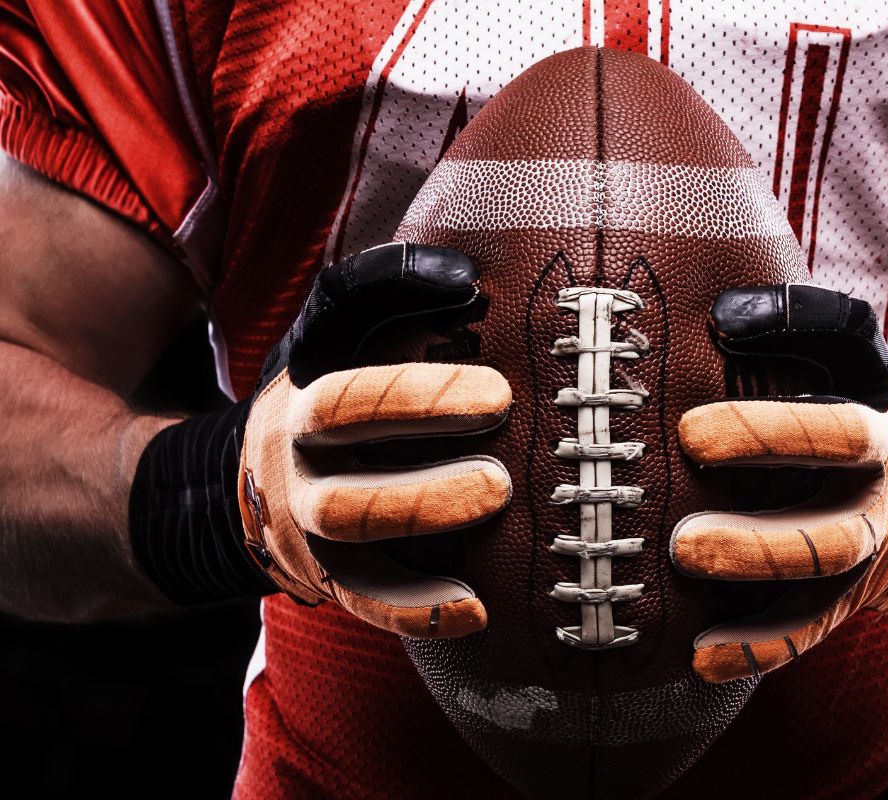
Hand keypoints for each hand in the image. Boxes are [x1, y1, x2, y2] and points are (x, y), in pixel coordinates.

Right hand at [238, 243, 511, 636]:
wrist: (252, 479)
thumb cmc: (325, 390)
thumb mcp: (333, 332)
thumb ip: (383, 291)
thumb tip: (464, 274)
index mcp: (301, 406)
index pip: (348, 403)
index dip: (419, 398)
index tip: (499, 394)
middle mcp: (298, 475)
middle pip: (348, 492)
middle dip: (428, 487)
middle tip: (505, 477)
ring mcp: (311, 534)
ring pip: (356, 546)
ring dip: (427, 532)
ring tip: (497, 512)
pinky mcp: (331, 580)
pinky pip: (369, 605)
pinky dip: (419, 613)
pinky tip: (479, 610)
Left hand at [672, 284, 887, 681]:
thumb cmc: (877, 407)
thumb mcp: (860, 355)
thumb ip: (806, 321)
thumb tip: (723, 314)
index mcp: (884, 438)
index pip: (837, 437)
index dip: (768, 435)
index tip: (691, 433)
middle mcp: (879, 510)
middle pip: (830, 538)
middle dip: (756, 543)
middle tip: (680, 542)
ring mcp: (864, 566)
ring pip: (819, 594)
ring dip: (751, 598)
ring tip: (685, 588)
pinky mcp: (845, 604)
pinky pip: (806, 634)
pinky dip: (756, 649)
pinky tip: (699, 657)